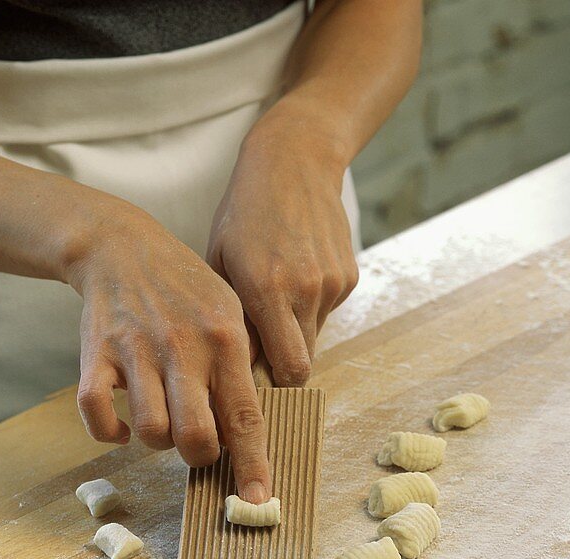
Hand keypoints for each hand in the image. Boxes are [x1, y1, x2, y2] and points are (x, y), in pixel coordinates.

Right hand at [64, 197, 270, 502]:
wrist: (122, 247)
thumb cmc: (186, 290)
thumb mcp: (229, 313)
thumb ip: (242, 369)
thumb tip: (256, 433)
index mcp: (224, 340)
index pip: (245, 416)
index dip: (252, 464)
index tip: (258, 500)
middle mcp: (182, 347)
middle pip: (195, 436)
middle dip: (200, 457)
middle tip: (199, 446)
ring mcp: (136, 351)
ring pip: (150, 432)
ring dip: (158, 442)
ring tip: (163, 423)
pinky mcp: (96, 354)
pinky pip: (96, 413)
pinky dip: (109, 433)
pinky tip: (122, 427)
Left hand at [206, 117, 358, 386]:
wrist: (295, 162)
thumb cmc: (244, 214)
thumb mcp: (220, 262)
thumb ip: (231, 317)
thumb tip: (235, 371)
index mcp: (266, 290)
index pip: (286, 369)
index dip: (272, 384)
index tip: (254, 385)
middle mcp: (305, 290)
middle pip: (303, 363)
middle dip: (282, 368)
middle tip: (260, 358)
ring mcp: (332, 283)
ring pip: (314, 338)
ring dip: (294, 334)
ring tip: (274, 301)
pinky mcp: (349, 276)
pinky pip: (326, 312)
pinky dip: (310, 307)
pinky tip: (295, 276)